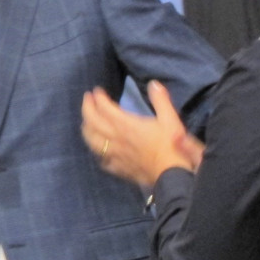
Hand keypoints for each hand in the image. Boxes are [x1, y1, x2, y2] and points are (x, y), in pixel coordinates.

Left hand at [80, 81, 195, 187]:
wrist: (172, 175)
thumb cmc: (172, 146)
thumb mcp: (170, 119)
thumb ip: (161, 100)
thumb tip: (154, 84)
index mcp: (125, 125)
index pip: (104, 108)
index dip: (98, 98)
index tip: (96, 91)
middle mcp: (115, 139)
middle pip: (92, 122)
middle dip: (87, 108)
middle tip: (87, 99)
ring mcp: (114, 155)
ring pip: (92, 141)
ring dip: (86, 129)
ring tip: (86, 122)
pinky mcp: (118, 169)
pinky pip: (102, 159)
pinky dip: (97, 151)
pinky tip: (99, 149)